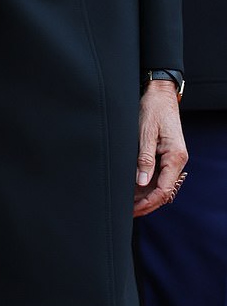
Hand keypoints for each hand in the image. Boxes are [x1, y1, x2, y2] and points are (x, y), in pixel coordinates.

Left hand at [133, 81, 187, 216]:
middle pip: (163, 191)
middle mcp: (177, 160)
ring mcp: (172, 158)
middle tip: (129, 212)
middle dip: (147, 204)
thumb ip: (144, 158)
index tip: (133, 209)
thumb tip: (141, 183)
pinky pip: (158, 175)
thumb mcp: (145, 132)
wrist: (160, 93)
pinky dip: (147, 184)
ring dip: (145, 195)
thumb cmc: (154, 108)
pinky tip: (133, 189)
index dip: (148, 202)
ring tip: (128, 203)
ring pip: (160, 185)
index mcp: (175, 157)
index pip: (164, 189)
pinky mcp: (166, 154)